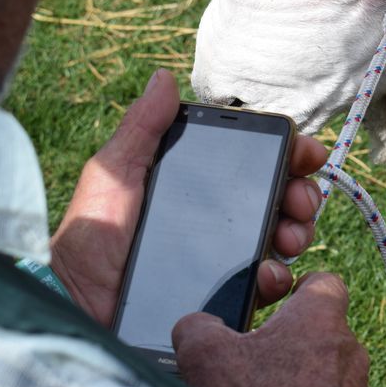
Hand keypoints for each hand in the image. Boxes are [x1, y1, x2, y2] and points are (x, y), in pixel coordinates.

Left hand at [50, 68, 327, 325]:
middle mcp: (214, 220)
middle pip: (278, 198)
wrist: (80, 309)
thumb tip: (164, 77)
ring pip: (282, 240)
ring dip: (297, 232)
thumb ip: (142, 128)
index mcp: (194, 185)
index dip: (287, 154)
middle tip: (299, 200)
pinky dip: (279, 277)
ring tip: (289, 237)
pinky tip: (269, 273)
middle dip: (300, 194)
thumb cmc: (89, 239)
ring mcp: (223, 262)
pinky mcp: (224, 301)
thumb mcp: (113, 175)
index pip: (253, 162)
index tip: (305, 153)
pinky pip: (266, 286)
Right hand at [173, 272, 372, 386]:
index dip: (300, 288)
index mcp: (320, 320)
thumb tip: (197, 326)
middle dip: (291, 345)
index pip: (324, 283)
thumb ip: (198, 326)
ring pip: (329, 373)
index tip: (279, 301)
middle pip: (322, 332)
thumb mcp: (206, 359)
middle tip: (257, 364)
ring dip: (302, 381)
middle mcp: (349, 352)